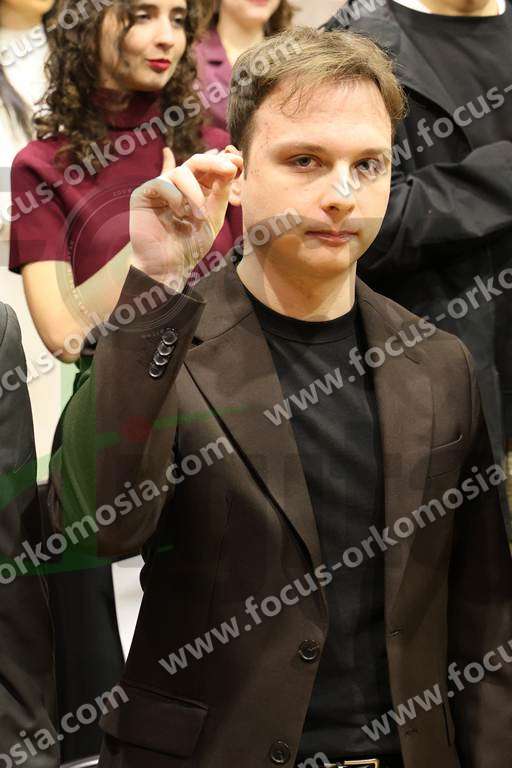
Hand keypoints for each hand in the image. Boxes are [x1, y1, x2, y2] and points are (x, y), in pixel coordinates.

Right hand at [129, 146, 242, 289]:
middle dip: (214, 163)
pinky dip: (174, 197)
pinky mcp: (144, 194)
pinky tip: (178, 213)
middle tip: (229, 170)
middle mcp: (179, 185)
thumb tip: (231, 166)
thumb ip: (221, 193)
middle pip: (196, 162)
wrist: (169, 266)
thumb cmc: (191, 245)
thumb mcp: (213, 217)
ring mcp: (161, 188)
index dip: (224, 162)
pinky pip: (161, 183)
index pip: (210, 167)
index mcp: (197, 189)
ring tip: (198, 216)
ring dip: (194, 192)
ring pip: (181, 172)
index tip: (238, 163)